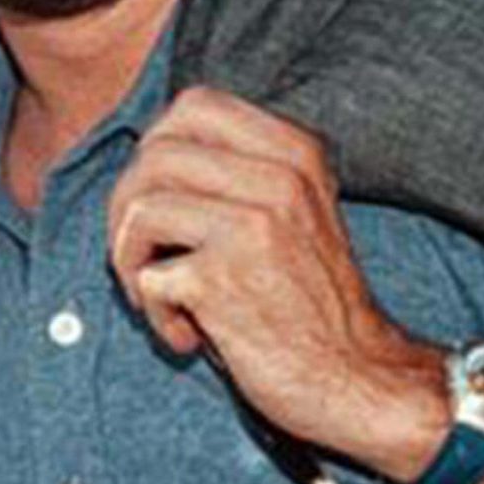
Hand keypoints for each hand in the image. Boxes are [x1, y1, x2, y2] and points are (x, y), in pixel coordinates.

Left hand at [105, 89, 444, 476]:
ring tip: (161, 298)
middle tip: (144, 258)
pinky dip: (154, 314)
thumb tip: (147, 155)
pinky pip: (147, 279)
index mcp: (295, 152)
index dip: (156, 148)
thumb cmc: (309, 301)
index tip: (161, 199)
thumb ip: (240, 173)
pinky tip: (188, 335)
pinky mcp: (225, 280)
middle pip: (154, 155)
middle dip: (126, 209)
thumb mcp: (294, 212)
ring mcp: (254, 226)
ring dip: (129, 261)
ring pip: (139, 209)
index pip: (193, 106)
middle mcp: (279, 178)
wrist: (357, 378)